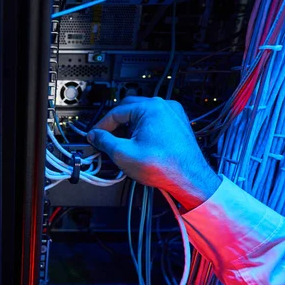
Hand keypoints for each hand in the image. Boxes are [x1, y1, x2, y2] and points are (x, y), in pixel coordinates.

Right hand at [87, 96, 221, 209]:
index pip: (116, 112)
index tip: (94, 136)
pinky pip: (153, 120)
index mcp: (150, 107)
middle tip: (106, 139)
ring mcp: (172, 114)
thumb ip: (104, 141)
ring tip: (123, 144)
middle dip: (115, 124)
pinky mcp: (177, 123)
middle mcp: (163, 106)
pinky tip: (139, 144)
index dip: (101, 126)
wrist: (189, 178)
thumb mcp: (124, 154)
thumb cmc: (164, 167)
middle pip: (128, 109)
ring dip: (128, 127)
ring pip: (141, 114)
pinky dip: (142, 129)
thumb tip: (95, 136)